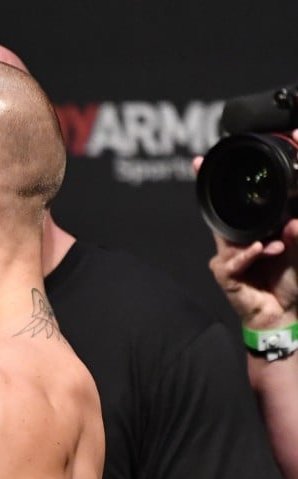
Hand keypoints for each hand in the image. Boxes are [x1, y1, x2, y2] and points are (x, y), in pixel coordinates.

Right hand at [196, 130, 297, 328]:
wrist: (286, 313)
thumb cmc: (291, 280)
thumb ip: (297, 233)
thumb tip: (291, 223)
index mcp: (254, 229)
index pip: (239, 201)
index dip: (227, 179)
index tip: (216, 157)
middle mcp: (237, 239)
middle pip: (219, 210)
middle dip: (209, 187)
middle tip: (198, 164)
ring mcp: (228, 256)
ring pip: (228, 236)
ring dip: (252, 238)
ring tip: (276, 244)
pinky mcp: (225, 275)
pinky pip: (231, 261)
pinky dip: (248, 255)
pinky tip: (262, 251)